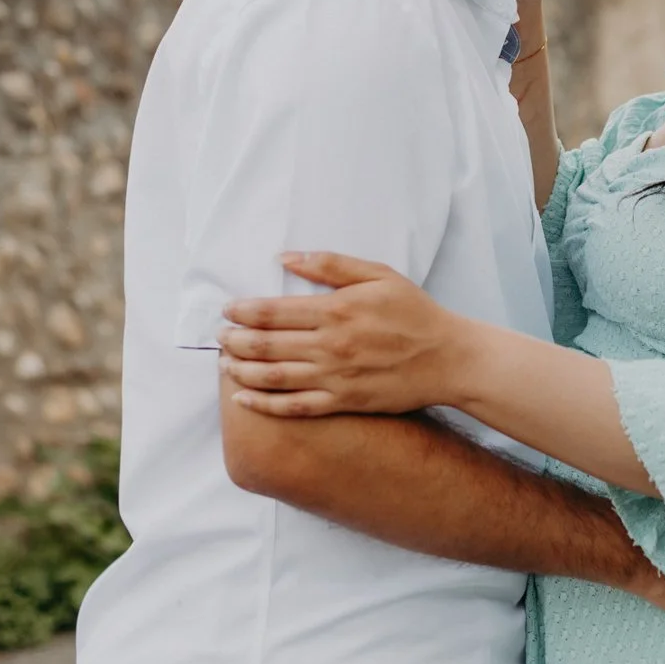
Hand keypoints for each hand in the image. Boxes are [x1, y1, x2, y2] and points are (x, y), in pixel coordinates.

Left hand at [219, 253, 470, 417]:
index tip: (226, 310)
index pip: (275, 311)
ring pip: (274, 376)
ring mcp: (334, 378)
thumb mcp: (378, 274)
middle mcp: (330, 345)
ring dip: (242, 370)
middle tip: (218, 336)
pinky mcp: (342, 402)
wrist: (446, 358)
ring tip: (224, 363)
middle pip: (267, 344)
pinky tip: (244, 398)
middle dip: (235, 340)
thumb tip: (286, 256)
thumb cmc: (413, 311)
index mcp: (337, 309)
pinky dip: (264, 404)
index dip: (244, 311)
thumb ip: (331, 264)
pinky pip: (294, 406)